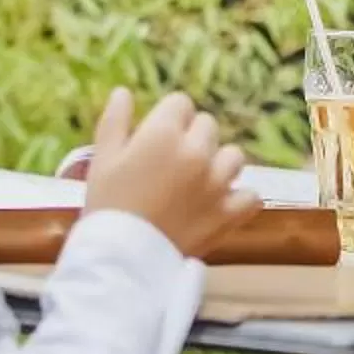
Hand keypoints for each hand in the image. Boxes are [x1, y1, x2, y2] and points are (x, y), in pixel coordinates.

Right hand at [81, 88, 259, 259]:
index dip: (168, 119)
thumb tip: (124, 92)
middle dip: (192, 139)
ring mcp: (218, 183)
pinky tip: (220, 205)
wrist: (122, 261)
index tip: (157, 138)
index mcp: (164, 134)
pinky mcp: (229, 213)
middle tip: (171, 165)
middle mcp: (197, 152)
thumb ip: (115, 121)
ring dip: (219, 165)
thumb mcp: (102, 160)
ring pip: (233, 156)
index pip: (181, 103)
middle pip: (208, 126)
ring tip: (197, 184)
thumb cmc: (107, 207)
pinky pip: (250, 196)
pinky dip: (239, 200)